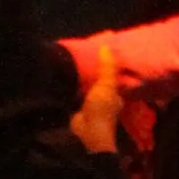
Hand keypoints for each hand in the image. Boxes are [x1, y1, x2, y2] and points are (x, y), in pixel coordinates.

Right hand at [70, 38, 121, 159]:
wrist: (85, 133)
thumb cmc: (101, 109)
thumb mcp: (106, 85)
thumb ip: (107, 67)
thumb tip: (106, 45)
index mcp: (115, 95)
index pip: (112, 77)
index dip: (107, 67)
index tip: (99, 53)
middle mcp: (103, 100)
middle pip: (98, 82)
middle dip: (91, 72)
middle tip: (81, 56)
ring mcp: (89, 106)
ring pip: (86, 88)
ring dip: (80, 80)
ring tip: (70, 62)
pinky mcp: (76, 109)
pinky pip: (74, 94)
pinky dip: (70, 88)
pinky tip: (63, 78)